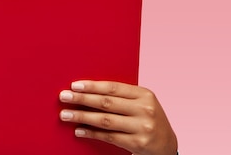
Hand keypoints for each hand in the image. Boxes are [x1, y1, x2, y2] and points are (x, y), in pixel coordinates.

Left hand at [59, 80, 176, 154]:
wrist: (167, 145)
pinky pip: (109, 136)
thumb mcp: (141, 103)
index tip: (74, 85)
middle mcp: (145, 110)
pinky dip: (91, 133)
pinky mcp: (138, 143)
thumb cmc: (147, 119)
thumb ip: (121, 97)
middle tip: (63, 97)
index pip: (113, 87)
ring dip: (82, 117)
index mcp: (144, 94)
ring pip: (105, 120)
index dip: (92, 86)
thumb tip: (87, 90)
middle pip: (106, 103)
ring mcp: (143, 127)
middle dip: (82, 99)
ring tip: (65, 114)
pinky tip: (78, 130)